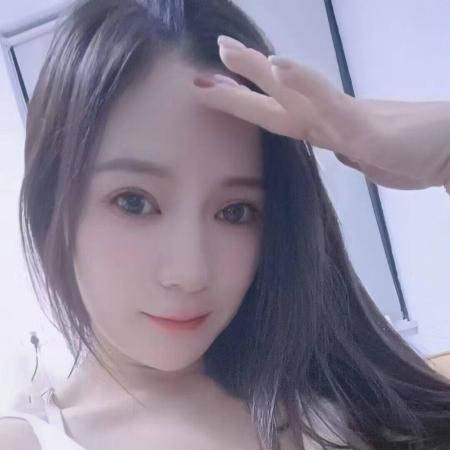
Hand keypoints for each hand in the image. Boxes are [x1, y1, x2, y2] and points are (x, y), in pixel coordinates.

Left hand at [192, 39, 449, 190]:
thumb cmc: (417, 153)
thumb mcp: (373, 161)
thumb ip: (352, 153)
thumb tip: (340, 153)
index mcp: (330, 130)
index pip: (281, 113)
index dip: (245, 102)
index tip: (213, 88)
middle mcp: (331, 120)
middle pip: (278, 98)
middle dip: (239, 83)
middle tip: (207, 62)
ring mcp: (345, 121)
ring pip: (295, 92)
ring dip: (259, 72)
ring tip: (227, 52)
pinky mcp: (363, 128)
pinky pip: (328, 103)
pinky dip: (302, 82)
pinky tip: (278, 64)